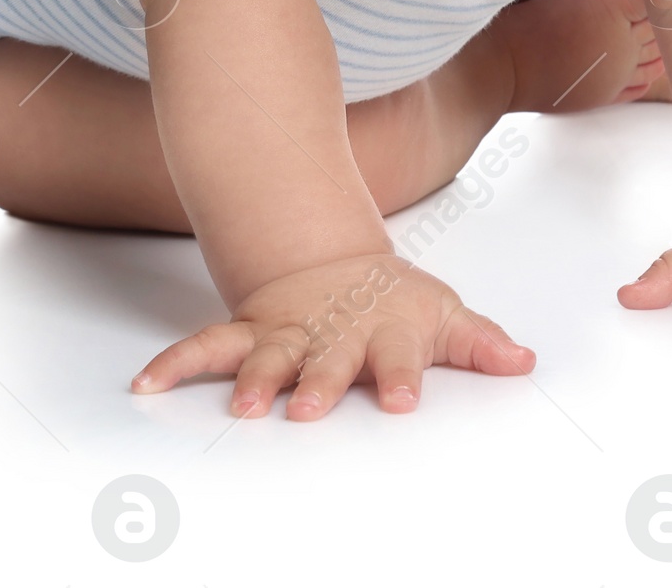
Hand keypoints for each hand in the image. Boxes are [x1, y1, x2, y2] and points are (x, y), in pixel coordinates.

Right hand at [131, 251, 534, 418]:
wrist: (336, 263)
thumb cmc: (393, 302)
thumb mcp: (443, 315)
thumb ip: (479, 343)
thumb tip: (524, 361)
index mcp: (383, 331)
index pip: (399, 356)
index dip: (402, 377)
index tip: (404, 402)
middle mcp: (331, 334)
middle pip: (326, 360)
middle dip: (318, 383)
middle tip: (310, 409)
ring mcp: (286, 334)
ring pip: (264, 356)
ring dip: (251, 380)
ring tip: (240, 407)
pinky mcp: (249, 335)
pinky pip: (206, 347)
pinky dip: (174, 363)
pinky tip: (147, 384)